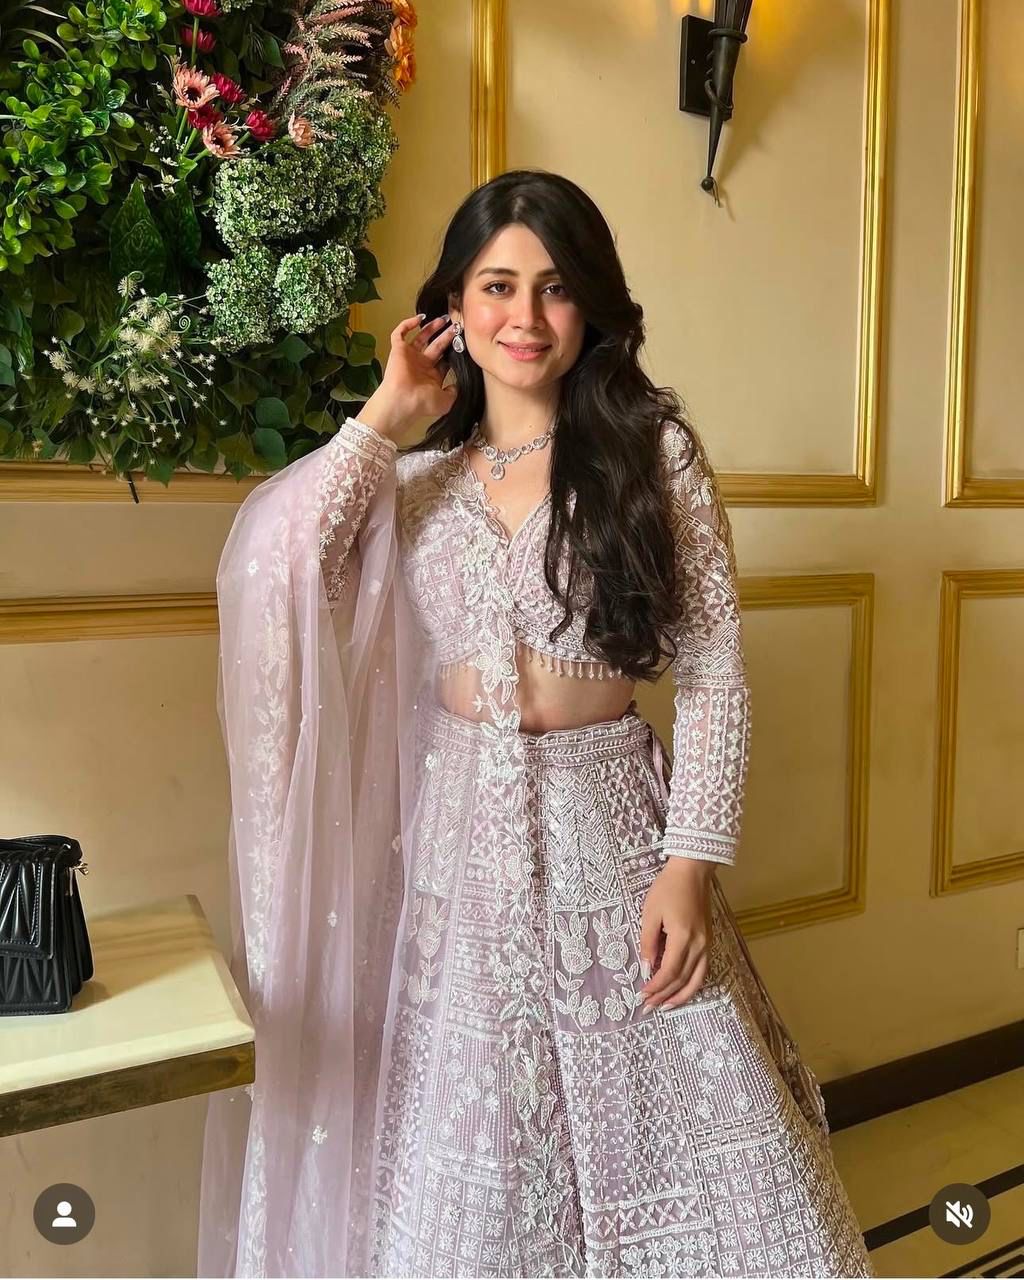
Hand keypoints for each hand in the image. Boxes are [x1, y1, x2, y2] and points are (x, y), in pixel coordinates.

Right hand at [366, 312, 458, 435]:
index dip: (453, 349)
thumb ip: (455, 391)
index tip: (462, 340)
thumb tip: (459, 385)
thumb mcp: (447, 400)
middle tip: (456, 326)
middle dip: (446, 335)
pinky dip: (407, 324)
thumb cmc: (422, 403)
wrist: (403, 400)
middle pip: (436, 345)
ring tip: (444, 319)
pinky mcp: (398, 350)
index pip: (444, 358)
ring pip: (421, 337)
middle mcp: (421, 364)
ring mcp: (409, 356)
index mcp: (432, 375)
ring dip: (432, 327)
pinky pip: (399, 333)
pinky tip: (419, 318)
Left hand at [639, 858, 712, 1009]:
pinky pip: (702, 970)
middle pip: (682, 980)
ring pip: (696, 979)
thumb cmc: (668, 888)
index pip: (668, 972)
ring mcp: (707, 944)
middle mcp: (699, 945)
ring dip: (681, 996)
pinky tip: (682, 990)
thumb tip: (646, 968)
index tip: (642, 995)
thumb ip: (648, 942)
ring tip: (666, 1007)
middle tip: (648, 1007)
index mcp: (682, 937)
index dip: (655, 987)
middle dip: (664, 996)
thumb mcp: (650, 913)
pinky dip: (692, 984)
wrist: (693, 871)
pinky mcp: (709, 941)